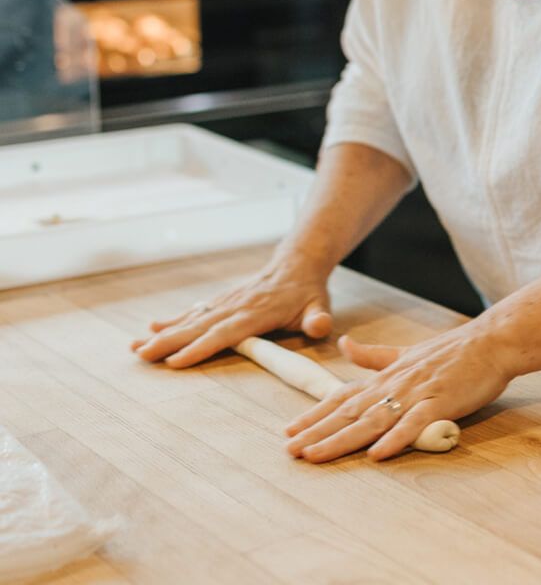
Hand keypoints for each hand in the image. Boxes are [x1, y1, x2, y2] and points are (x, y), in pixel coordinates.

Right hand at [130, 254, 331, 367]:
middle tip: (141, 355)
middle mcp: (235, 306)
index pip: (225, 333)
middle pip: (198, 326)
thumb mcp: (319, 305)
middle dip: (168, 342)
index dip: (200, 347)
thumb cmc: (307, 291)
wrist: (297, 262)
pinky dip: (172, 320)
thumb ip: (318, 319)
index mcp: (256, 312)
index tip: (175, 361)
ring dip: (163, 334)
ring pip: (191, 319)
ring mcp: (225, 302)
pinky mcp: (222, 300)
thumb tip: (320, 326)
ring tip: (136, 346)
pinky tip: (152, 328)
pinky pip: (194, 312)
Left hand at [284, 316, 511, 461]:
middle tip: (290, 448)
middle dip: (317, 431)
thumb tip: (344, 345)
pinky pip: (414, 424)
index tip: (290, 430)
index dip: (316, 414)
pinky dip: (395, 439)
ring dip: (341, 439)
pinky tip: (377, 455)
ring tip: (315, 454)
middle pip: (349, 411)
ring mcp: (415, 393)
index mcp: (386, 376)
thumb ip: (373, 356)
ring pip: (372, 420)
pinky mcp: (439, 403)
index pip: (343, 396)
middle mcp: (394, 385)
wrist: (490, 342)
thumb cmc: (452, 351)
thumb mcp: (406, 352)